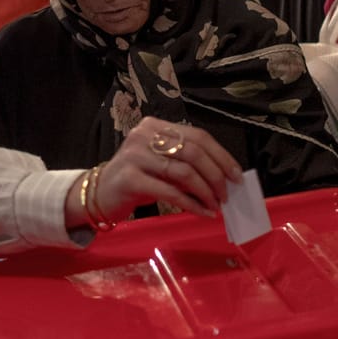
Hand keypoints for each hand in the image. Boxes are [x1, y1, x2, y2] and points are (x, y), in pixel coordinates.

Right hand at [94, 117, 241, 221]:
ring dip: (206, 191)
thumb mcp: (163, 167)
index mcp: (155, 126)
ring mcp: (135, 156)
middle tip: (227, 194)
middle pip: (193, 152)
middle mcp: (144, 135)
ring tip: (216, 205)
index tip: (237, 175)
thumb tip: (225, 179)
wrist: (100, 195)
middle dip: (216, 175)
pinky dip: (192, 204)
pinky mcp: (130, 179)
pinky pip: (170, 191)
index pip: (198, 136)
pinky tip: (203, 212)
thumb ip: (188, 166)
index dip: (221, 155)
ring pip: (184, 171)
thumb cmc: (137, 180)